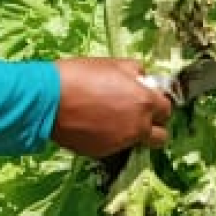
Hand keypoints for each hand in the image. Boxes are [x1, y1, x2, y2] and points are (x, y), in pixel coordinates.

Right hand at [50, 58, 173, 158]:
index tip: (146, 97)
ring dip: (130, 132)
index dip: (157, 103)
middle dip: (153, 125)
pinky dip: (109, 137)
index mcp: (144, 102)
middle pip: (160, 136)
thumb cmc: (79, 76)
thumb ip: (134, 71)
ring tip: (109, 116)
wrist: (48, 100)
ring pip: (136, 142)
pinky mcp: (101, 152)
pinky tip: (93, 123)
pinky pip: (114, 147)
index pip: (167, 109)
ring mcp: (120, 142)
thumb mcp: (112, 63)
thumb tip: (142, 77)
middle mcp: (137, 126)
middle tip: (136, 113)